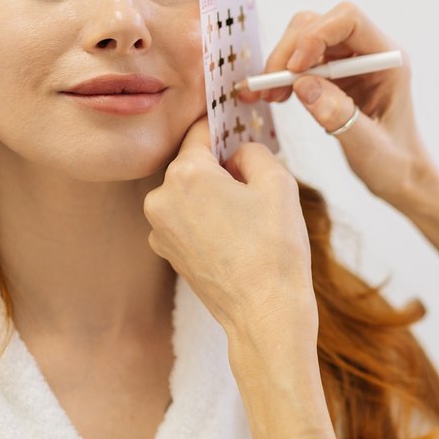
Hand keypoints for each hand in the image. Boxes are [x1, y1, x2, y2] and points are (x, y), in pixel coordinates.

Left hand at [144, 118, 317, 370]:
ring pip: (189, 192)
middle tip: (254, 181)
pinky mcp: (166, 252)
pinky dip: (206, 219)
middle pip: (193, 163)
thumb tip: (238, 152)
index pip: (201, 130)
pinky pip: (186, 219)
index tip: (238, 124)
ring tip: (248, 216)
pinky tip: (235, 236)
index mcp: (186, 174)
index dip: (224, 124)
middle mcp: (161, 198)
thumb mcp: (279, 182)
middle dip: (221, 166)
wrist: (264, 313)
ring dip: (213, 194)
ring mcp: (159, 229)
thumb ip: (253, 150)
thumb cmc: (274, 250)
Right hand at [239, 1, 433, 210]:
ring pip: (304, 39)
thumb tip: (303, 85)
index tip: (294, 70)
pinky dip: (282, 76)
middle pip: (319, 24)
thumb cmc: (395, 163)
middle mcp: (368, 53)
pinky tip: (272, 97)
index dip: (316, 35)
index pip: (349, 20)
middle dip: (289, 51)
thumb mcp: (369, 147)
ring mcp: (349, 62)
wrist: (401, 176)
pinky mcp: (334, 76)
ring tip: (265, 97)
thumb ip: (339, 116)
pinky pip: (301, 62)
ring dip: (280, 64)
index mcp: (388, 60)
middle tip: (268, 88)